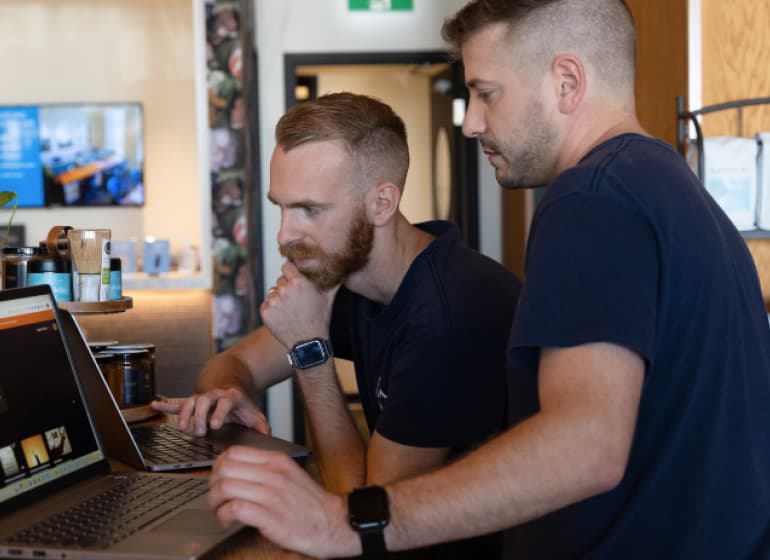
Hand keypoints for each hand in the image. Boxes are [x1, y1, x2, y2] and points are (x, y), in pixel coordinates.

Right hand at [151, 388, 269, 435]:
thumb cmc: (243, 406)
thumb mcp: (255, 414)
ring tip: (182, 428)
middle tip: (198, 431)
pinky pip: (178, 402)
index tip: (214, 425)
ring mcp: (203, 397)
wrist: (232, 386)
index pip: (225, 402)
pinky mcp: (193, 402)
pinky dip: (166, 405)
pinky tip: (154, 406)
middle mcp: (215, 395)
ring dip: (184, 413)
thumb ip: (262, 426)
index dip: (219, 412)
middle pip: (204, 400)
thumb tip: (267, 437)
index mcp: (231, 397)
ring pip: (190, 400)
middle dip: (199, 415)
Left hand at [208, 446, 360, 557]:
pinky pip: (234, 509)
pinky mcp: (269, 517)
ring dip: (215, 502)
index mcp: (277, 460)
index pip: (234, 452)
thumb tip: (238, 469)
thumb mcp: (290, 474)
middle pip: (224, 469)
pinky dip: (224, 515)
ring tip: (221, 511)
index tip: (219, 479)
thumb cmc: (310, 503)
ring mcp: (271, 494)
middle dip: (212, 485)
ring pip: (225, 487)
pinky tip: (229, 520)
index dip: (218, 466)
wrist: (334, 522)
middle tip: (217, 497)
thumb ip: (266, 468)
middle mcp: (273, 474)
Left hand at [261, 262, 339, 348]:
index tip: (293, 278)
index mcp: (299, 283)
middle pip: (280, 280)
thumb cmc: (319, 320)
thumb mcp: (328, 299)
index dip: (290, 272)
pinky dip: (272, 310)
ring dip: (278, 298)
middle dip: (286, 287)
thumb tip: (340, 272)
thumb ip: (333, 282)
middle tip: (295, 300)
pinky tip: (283, 316)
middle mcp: (285, 289)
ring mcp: (274, 301)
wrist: (308, 342)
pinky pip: (266, 304)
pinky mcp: (265, 311)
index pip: (286, 266)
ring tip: (290, 310)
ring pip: (272, 292)